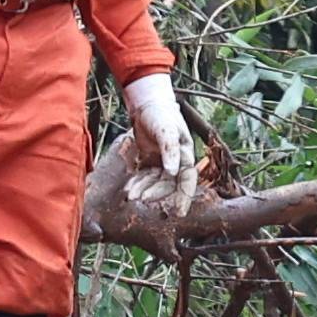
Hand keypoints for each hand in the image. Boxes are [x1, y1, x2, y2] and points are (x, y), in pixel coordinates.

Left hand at [120, 70, 199, 210]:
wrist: (147, 102)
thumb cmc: (161, 114)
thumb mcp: (167, 129)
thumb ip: (171, 150)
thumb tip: (174, 172)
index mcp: (186, 155)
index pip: (187, 180)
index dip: (184, 197)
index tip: (179, 213)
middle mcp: (176, 161)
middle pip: (168, 184)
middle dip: (155, 193)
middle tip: (140, 199)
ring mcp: (162, 161)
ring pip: (155, 182)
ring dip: (144, 189)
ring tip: (130, 195)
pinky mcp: (150, 159)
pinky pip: (145, 176)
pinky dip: (138, 183)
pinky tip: (129, 188)